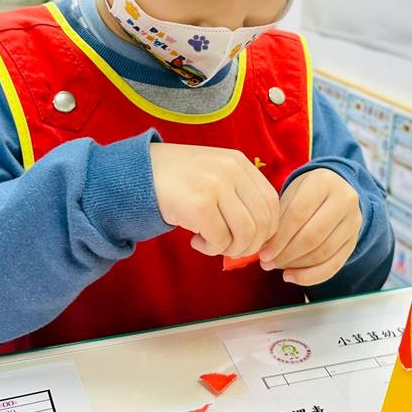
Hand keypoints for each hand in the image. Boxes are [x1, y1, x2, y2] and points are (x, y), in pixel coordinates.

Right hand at [150, 143, 279, 258]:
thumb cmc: (179, 179)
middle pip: (263, 221)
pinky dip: (211, 249)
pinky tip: (197, 241)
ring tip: (213, 245)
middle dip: (251, 245)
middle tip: (231, 249)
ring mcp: (216, 186)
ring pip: (245, 234)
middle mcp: (231, 171)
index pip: (272, 202)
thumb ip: (239, 194)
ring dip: (231, 249)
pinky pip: (220, 240)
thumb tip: (262, 235)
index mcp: (239, 162)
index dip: (268, 228)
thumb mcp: (215, 173)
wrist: (139, 173)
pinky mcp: (199, 205)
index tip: (253, 241)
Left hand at [258, 168, 361, 285]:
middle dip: (287, 254)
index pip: (298, 214)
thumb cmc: (306, 192)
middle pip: (313, 236)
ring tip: (278, 267)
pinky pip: (334, 265)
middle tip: (268, 263)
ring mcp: (353, 222)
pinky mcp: (354, 240)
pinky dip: (311, 276)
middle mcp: (344, 200)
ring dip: (297, 266)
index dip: (279, 237)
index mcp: (323, 182)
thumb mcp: (291, 193)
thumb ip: (279, 218)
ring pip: (323, 252)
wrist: (336, 188)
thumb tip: (264, 250)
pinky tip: (292, 276)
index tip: (263, 253)